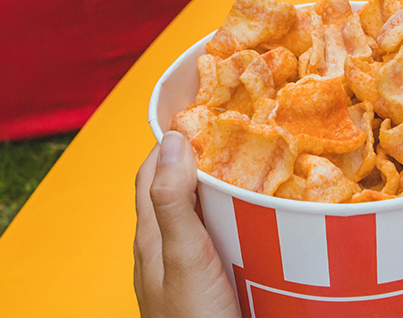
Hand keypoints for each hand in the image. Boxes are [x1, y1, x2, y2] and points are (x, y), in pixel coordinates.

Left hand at [135, 132, 239, 317]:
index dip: (171, 141)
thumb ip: (173, 203)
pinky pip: (212, 241)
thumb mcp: (185, 256)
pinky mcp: (201, 284)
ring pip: (195, 217)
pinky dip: (229, 223)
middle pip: (175, 191)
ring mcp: (179, 268)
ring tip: (249, 178)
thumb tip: (171, 141)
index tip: (204, 119)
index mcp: (150, 235)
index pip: (150, 172)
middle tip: (236, 143)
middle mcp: (160, 248)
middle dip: (201, 163)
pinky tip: (252, 226)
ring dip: (217, 193)